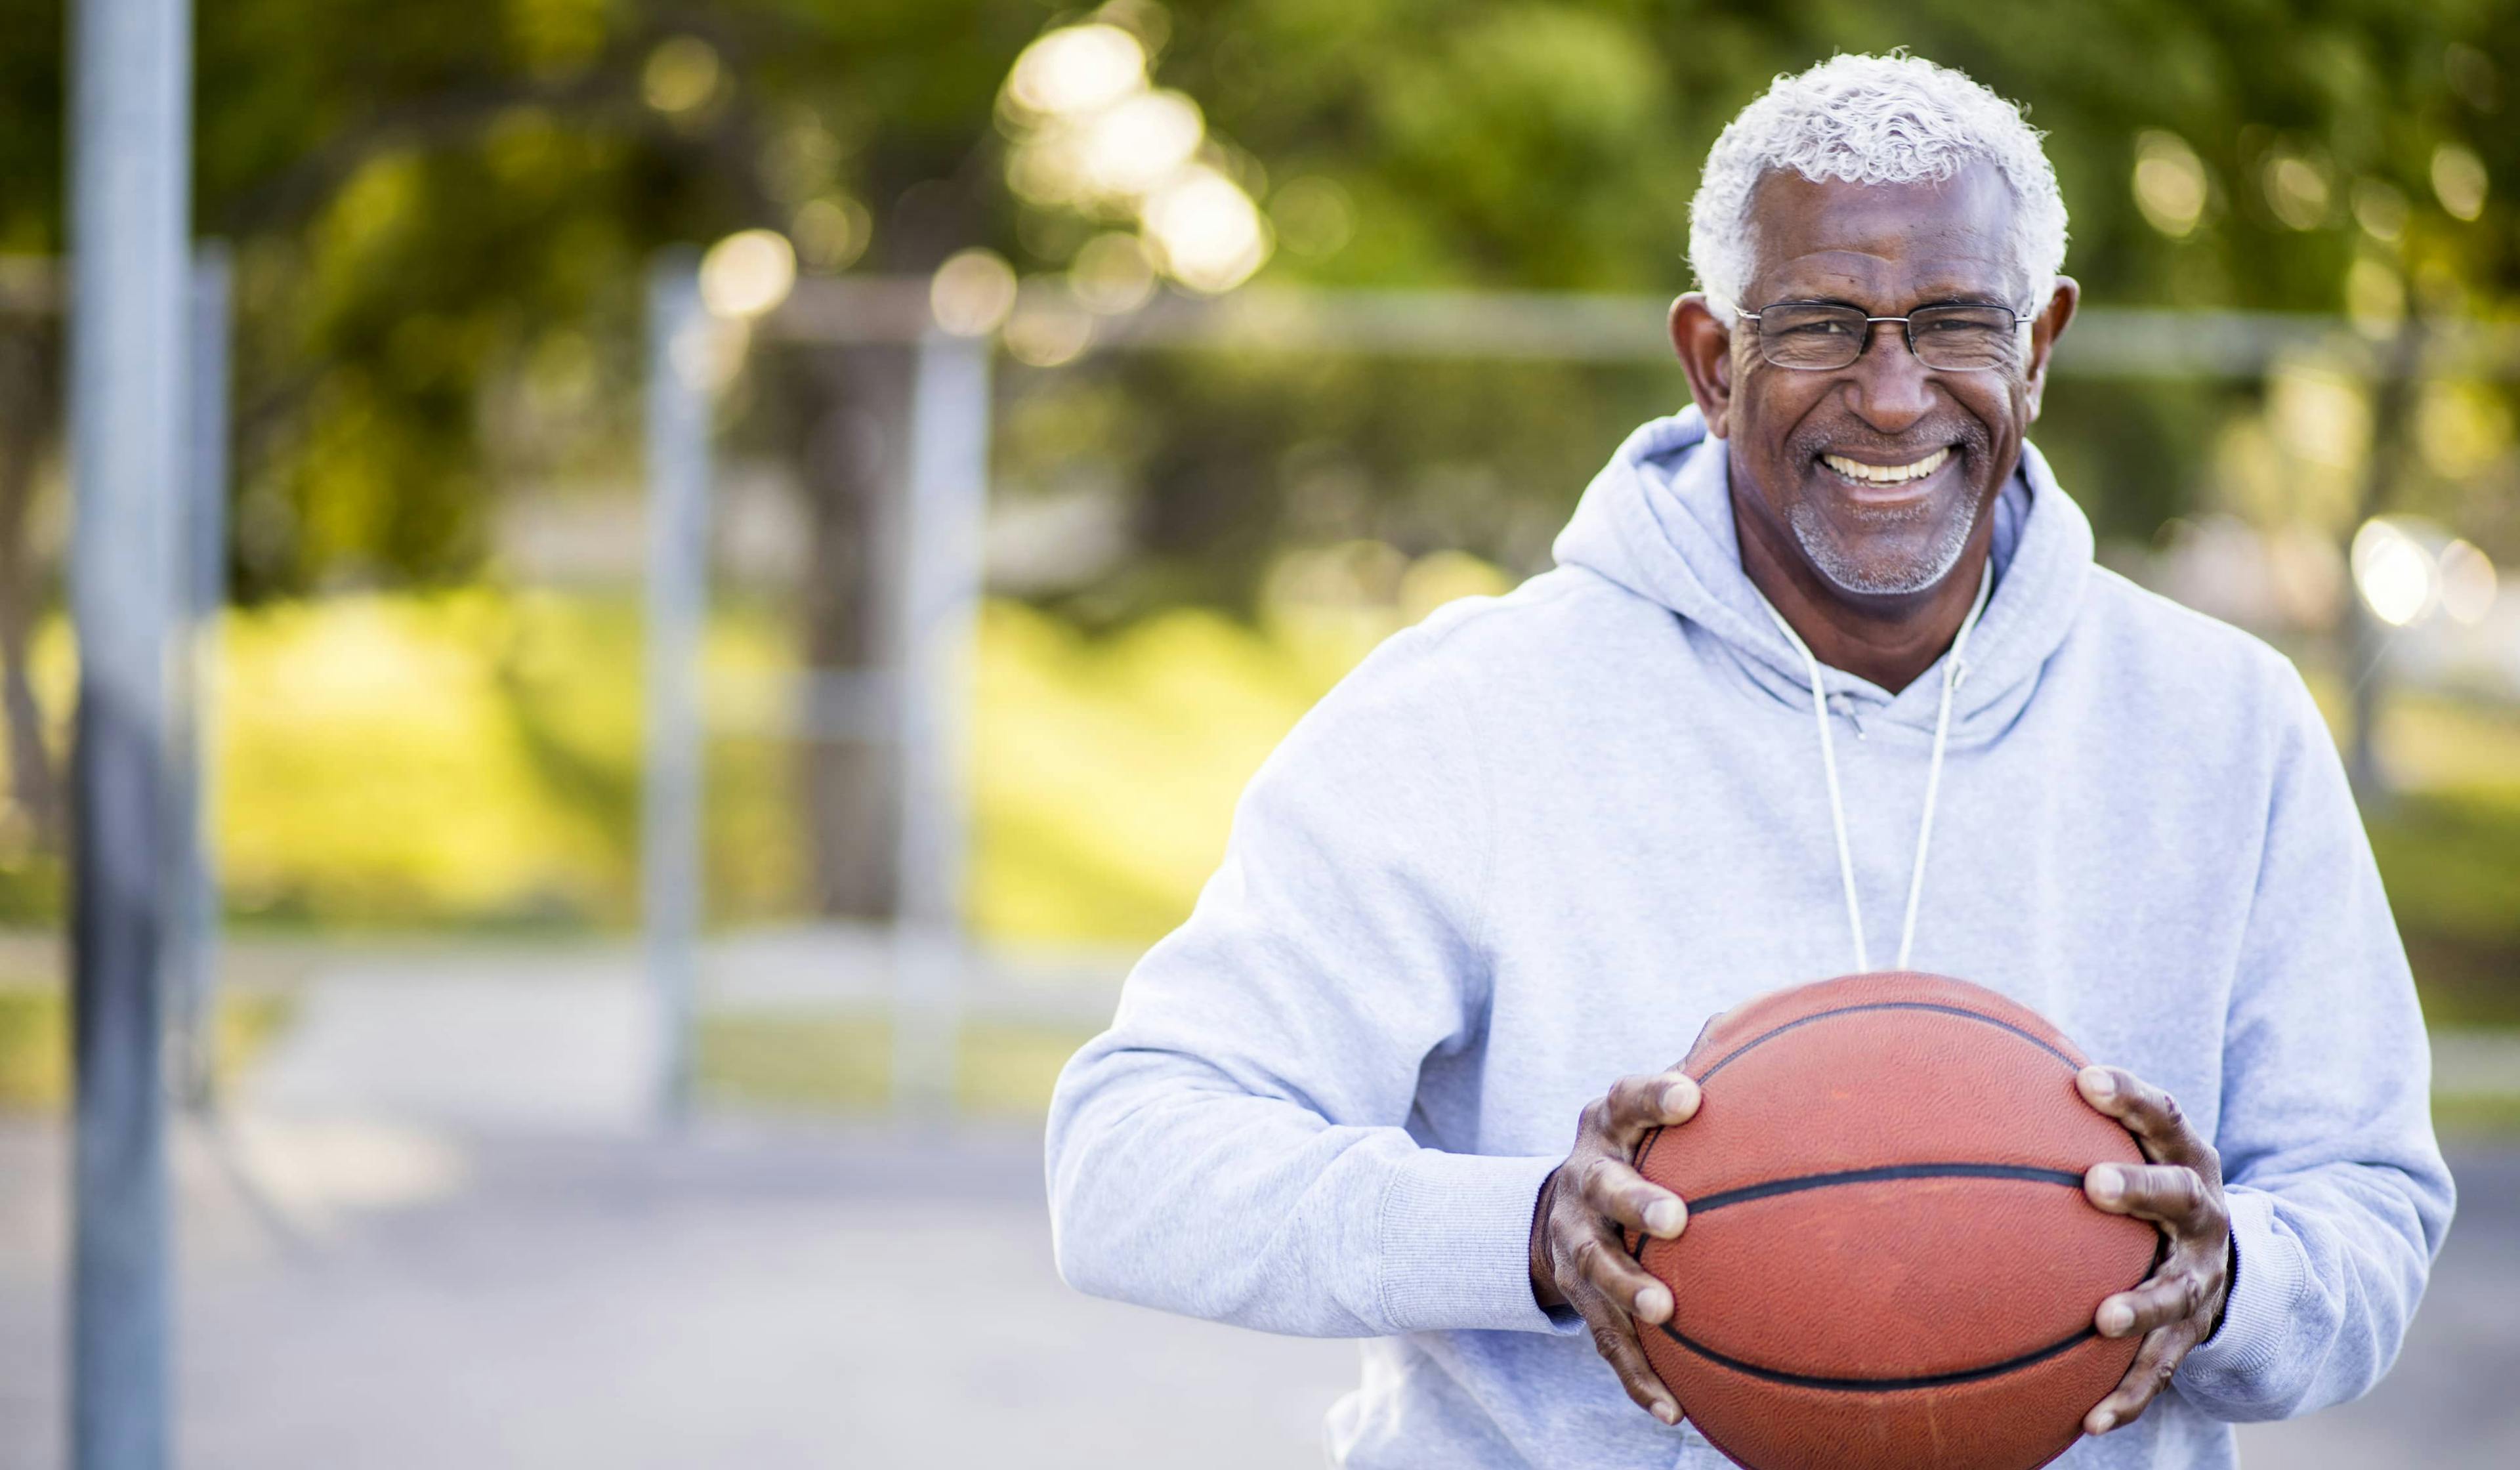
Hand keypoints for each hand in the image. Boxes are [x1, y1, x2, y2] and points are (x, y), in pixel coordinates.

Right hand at [1529, 1068, 1702, 1425]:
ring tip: (1663, 1310)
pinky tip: (1674, 1412)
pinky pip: (1608, 1345)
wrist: (1557, 1217)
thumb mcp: (1652, 1106)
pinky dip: (1638, 1378)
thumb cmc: (1637, 1150)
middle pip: (1602, 1190)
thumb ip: (1700, 1069)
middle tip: (1676, 1218)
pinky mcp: (1582, 1304)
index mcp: (1606, 1130)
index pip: (1624, 1101)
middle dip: (1635, 1202)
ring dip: (1626, 1291)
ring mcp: (1575, 1247)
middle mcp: (1582, 1184)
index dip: (1654, 1094)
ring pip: (1594, 1271)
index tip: (1693, 1094)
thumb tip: (1752, 1016)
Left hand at [2076, 1064, 2231, 1435]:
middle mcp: (2200, 1215)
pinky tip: (2089, 1422)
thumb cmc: (2144, 1185)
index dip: (2129, 1095)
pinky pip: (2158, 1371)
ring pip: (2174, 1292)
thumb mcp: (2130, 1144)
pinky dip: (2126, 1396)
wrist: (2227, 1263)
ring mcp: (2199, 1278)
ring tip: (2104, 1319)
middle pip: (2178, 1196)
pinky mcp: (2190, 1335)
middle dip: (2140, 1189)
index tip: (2084, 1078)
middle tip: (2096, 1185)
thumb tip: (1964, 1060)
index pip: (2163, 1116)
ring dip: (2140, 1305)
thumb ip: (2066, 1113)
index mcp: (2184, 1158)